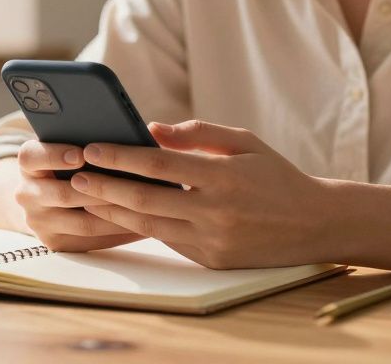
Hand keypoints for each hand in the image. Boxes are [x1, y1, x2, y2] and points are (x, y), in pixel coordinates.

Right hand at [15, 140, 142, 252]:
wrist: (49, 198)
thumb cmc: (72, 164)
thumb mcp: (70, 147)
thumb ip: (89, 139)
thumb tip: (139, 132)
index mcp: (29, 163)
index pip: (32, 156)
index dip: (55, 155)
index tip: (82, 154)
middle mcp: (26, 193)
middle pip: (62, 194)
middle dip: (99, 190)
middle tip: (130, 184)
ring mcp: (38, 221)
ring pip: (82, 222)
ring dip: (116, 215)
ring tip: (145, 207)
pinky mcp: (54, 242)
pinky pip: (90, 240)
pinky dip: (118, 232)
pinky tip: (141, 224)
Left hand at [70, 120, 331, 268]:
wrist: (314, 223)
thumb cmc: (275, 174)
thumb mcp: (243, 141)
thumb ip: (198, 133)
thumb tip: (151, 129)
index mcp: (222, 176)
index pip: (159, 165)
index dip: (121, 156)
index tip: (93, 147)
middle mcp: (215, 212)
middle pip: (145, 199)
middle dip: (105, 186)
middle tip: (76, 175)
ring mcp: (212, 241)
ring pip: (149, 225)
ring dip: (113, 210)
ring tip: (86, 195)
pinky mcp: (211, 260)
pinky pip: (167, 239)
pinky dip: (139, 226)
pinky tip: (117, 213)